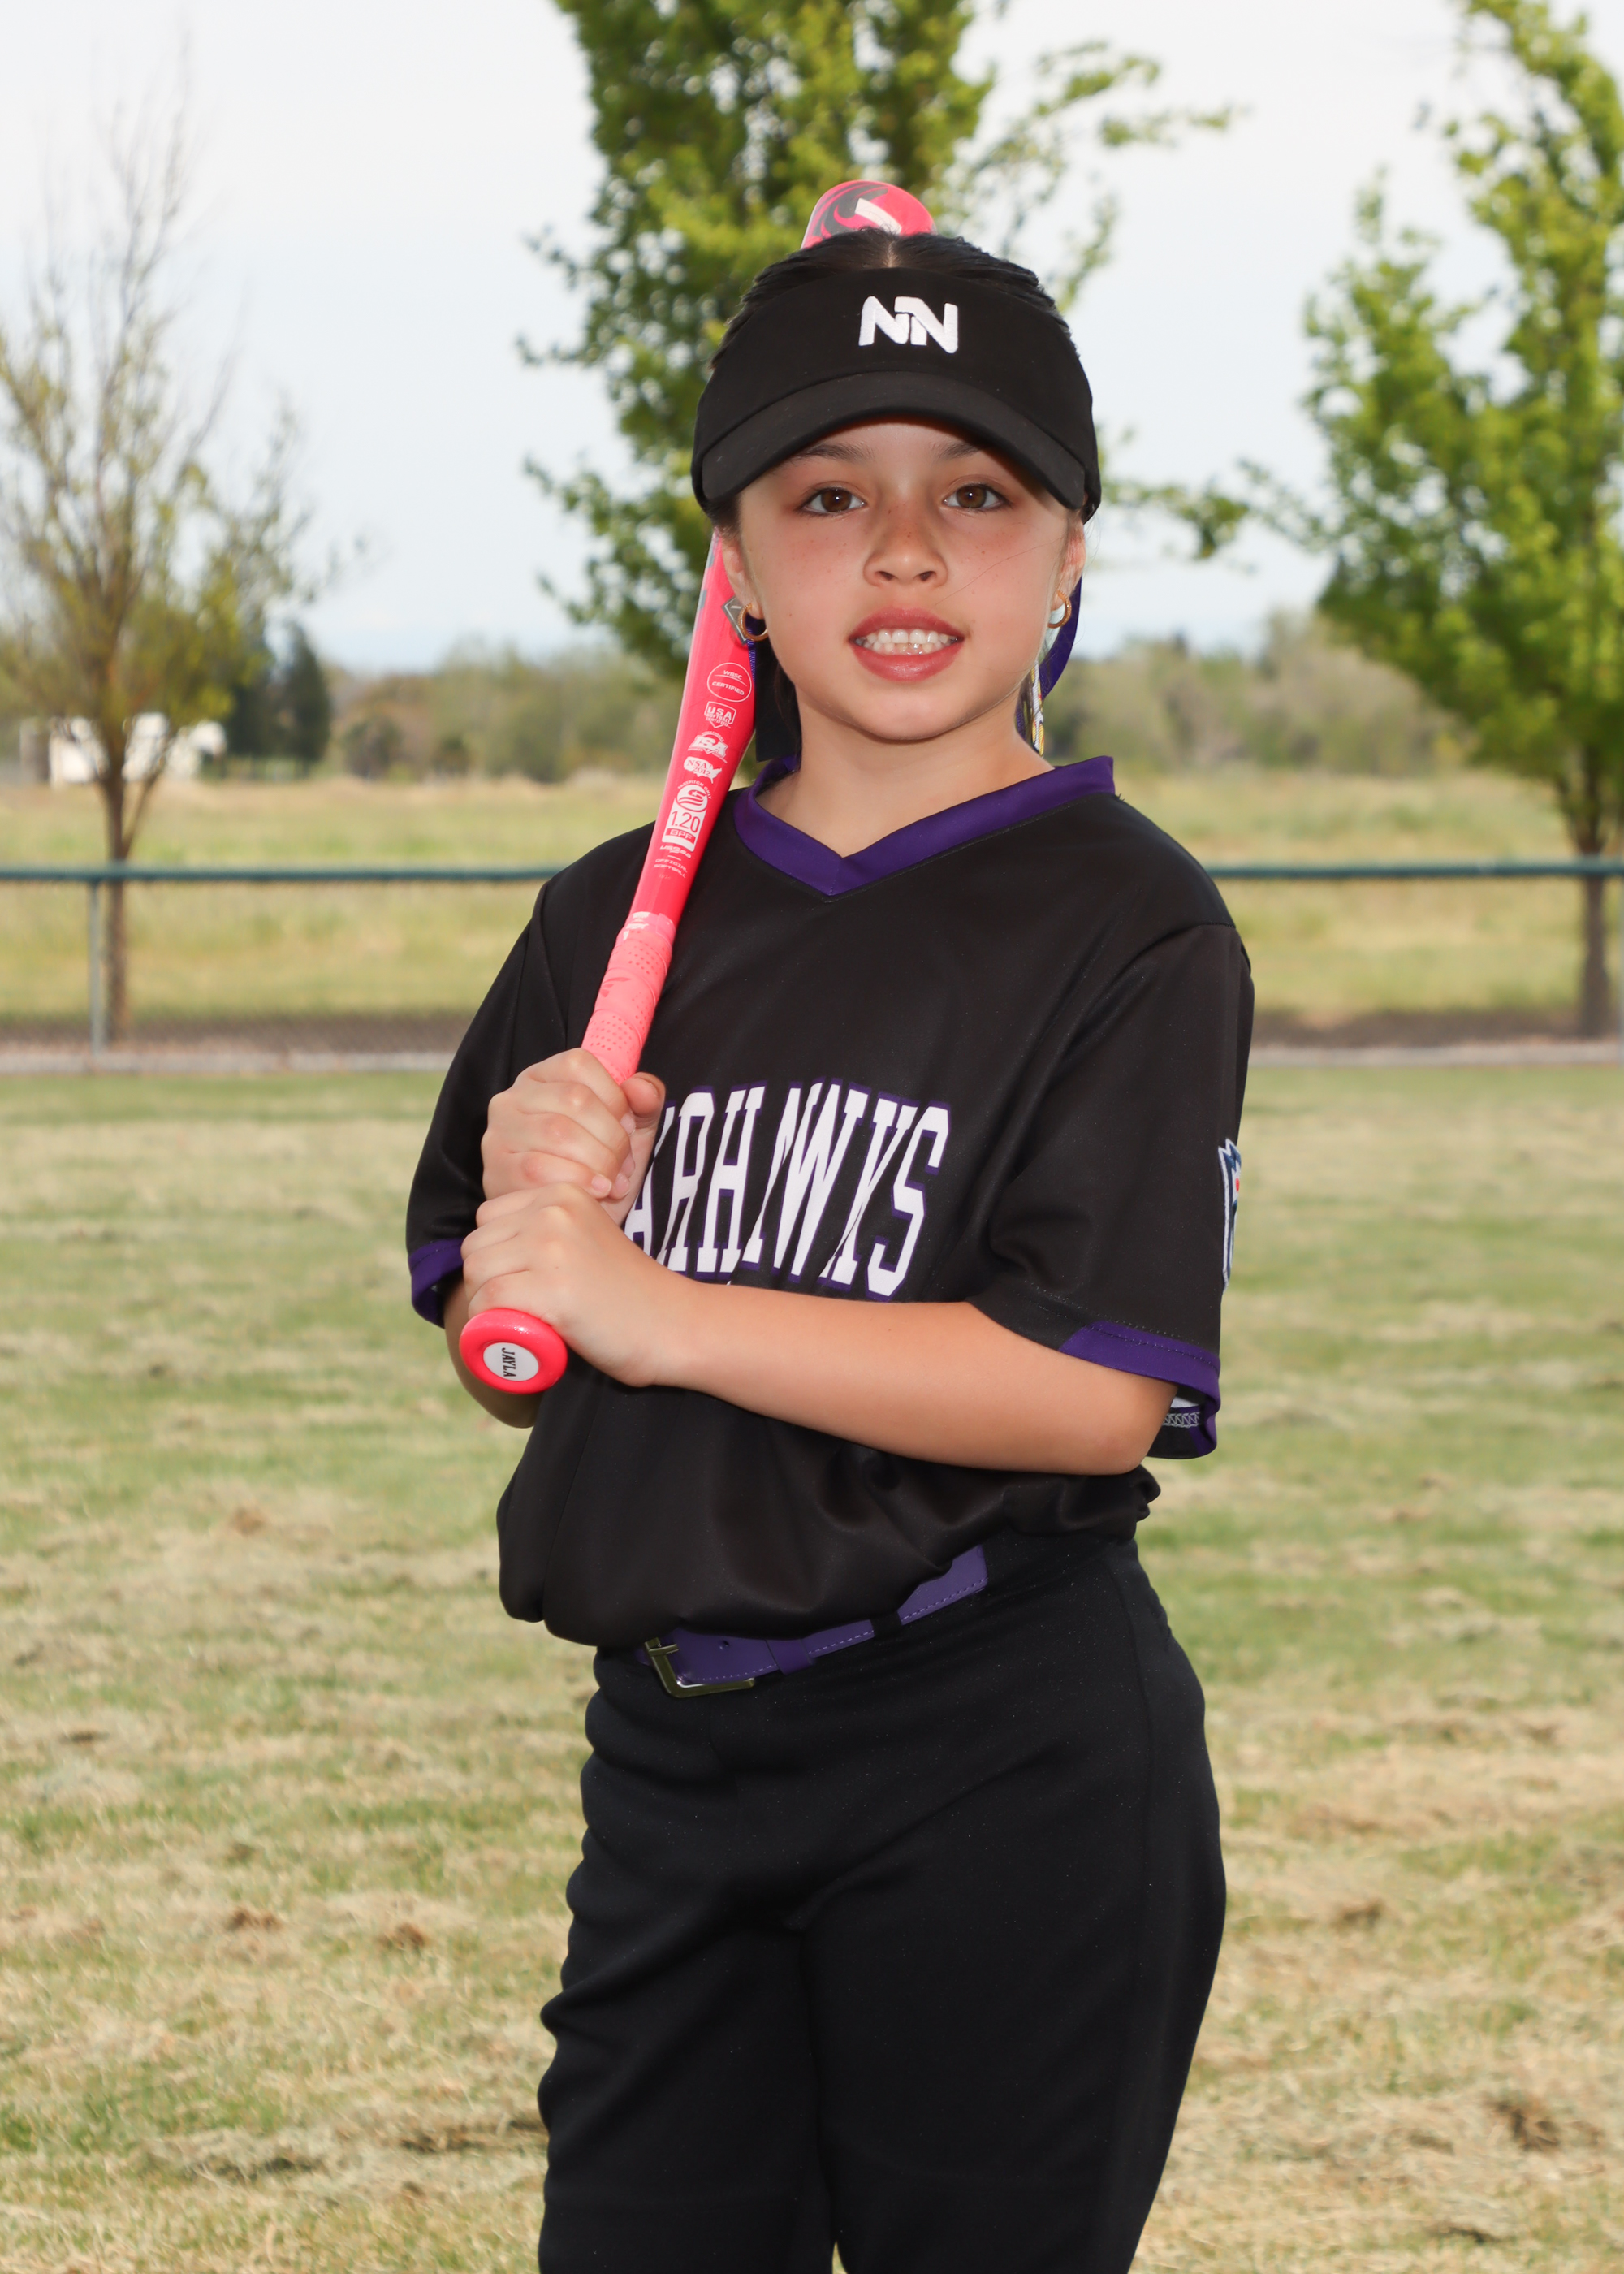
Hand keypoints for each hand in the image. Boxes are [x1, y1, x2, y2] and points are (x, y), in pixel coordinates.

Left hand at [460, 1179, 688, 1386]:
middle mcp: (553, 1212)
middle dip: (487, 1282)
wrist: (674, 1325)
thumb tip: (489, 1254)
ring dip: (487, 1305)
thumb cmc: (628, 1294)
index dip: (496, 1256)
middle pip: (476, 1247)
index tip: (521, 1282)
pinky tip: (522, 1332)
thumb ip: (548, 1233)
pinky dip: (491, 1325)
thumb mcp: (587, 1239)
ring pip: (477, 1274)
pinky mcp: (551, 1288)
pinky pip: (489, 1303)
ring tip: (522, 1320)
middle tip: (518, 1308)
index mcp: (562, 1194)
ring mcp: (552, 1248)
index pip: (488, 1219)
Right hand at [482, 1050, 664, 1226]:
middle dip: (612, 1136)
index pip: (578, 1064)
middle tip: (624, 1165)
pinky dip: (579, 1180)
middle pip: (574, 1098)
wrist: (573, 1223)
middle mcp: (512, 1098)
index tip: (628, 1128)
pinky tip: (598, 1192)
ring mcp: (498, 1133)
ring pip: (559, 1131)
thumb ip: (645, 1100)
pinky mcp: (496, 1170)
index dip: (614, 1098)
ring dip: (599, 1160)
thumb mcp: (630, 1130)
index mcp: (542, 1077)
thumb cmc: (598, 1168)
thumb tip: (642, 1089)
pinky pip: (539, 1167)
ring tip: (613, 1181)